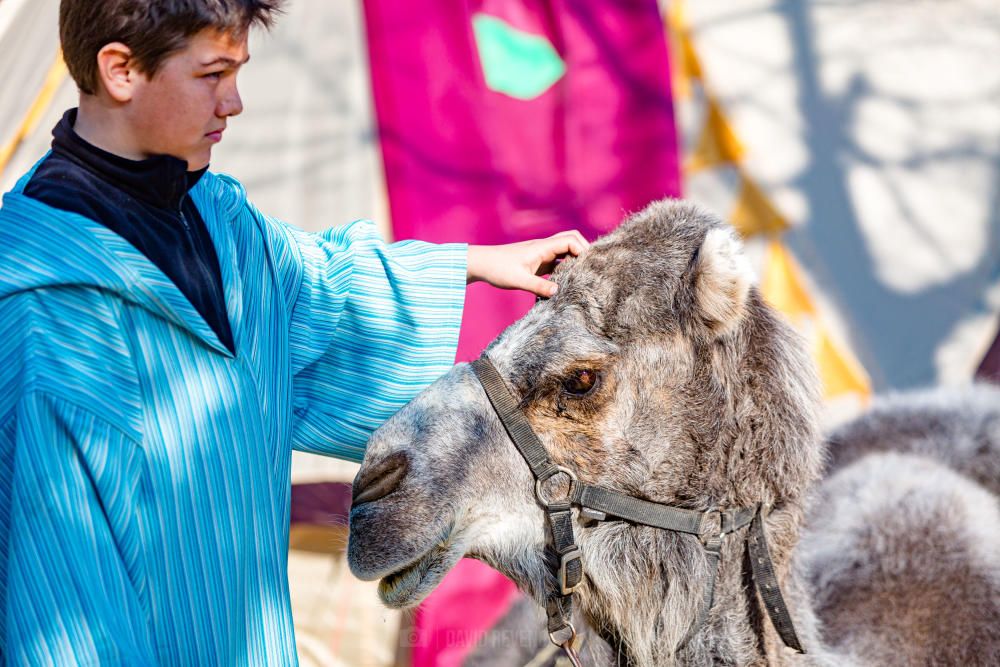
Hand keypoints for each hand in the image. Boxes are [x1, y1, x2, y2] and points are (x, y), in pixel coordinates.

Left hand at [466, 230, 588, 296]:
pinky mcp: (538, 262)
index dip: (583, 250)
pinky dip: (566, 265)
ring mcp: (541, 254)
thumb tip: (558, 293)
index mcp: (541, 247)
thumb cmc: (498, 269)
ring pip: (565, 249)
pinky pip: (558, 259)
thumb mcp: (519, 280)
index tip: (587, 266)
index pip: (570, 240)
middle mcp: (543, 247)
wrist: (481, 264)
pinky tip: (568, 279)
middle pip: (571, 239)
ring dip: (575, 257)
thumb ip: (538, 287)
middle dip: (583, 250)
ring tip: (583, 274)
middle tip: (590, 267)